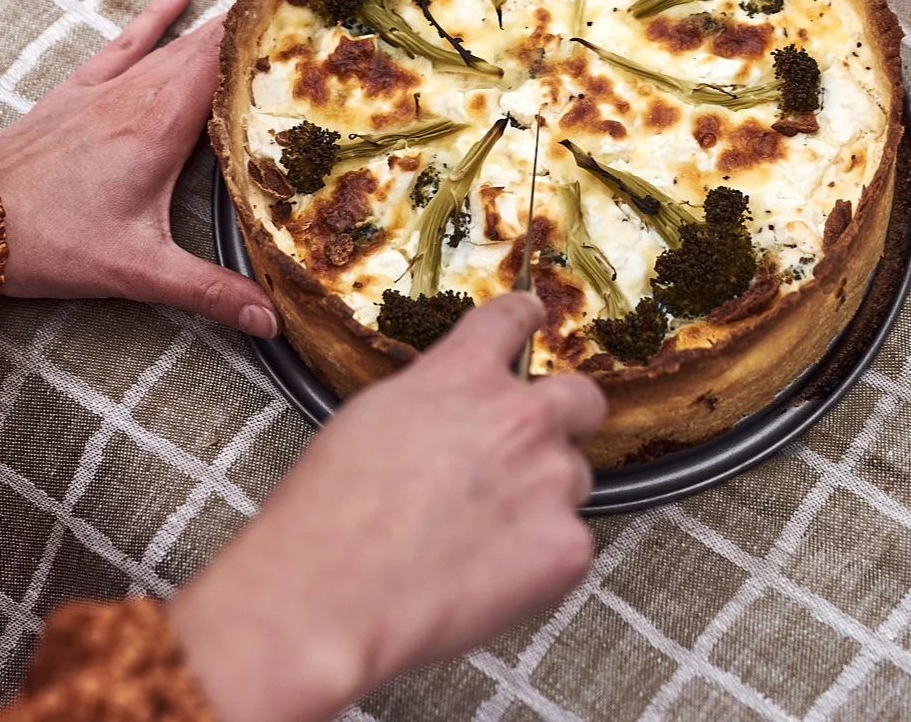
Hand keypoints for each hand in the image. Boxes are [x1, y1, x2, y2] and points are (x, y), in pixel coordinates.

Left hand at [0, 0, 276, 337]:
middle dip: (258, 30)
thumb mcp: (136, 272)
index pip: (228, 63)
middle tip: (307, 13)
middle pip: (211, 46)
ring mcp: (109, 86)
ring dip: (220, 25)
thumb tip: (271, 322)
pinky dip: (158, 16)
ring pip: (177, 42)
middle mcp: (141, 92)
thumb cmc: (50, 243)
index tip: (313, 23)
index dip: (270, 39)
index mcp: (164, 124)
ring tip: (265, 2)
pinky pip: (129, 40)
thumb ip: (208, 292)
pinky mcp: (80, 89)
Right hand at [168, 292, 605, 721]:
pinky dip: (542, 562)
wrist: (330, 592)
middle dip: (565, 419)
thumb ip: (433, 399)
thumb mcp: (372, 414)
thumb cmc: (331, 514)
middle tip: (535, 449)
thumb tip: (450, 411)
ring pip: (574, 478)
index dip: (526, 318)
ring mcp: (550, 479)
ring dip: (545, 498)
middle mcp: (519, 415)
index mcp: (464, 372)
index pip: (513, 318)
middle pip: (580, 397)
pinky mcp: (564, 547)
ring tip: (486, 536)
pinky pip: (571, 545)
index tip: (533, 318)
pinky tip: (492, 575)